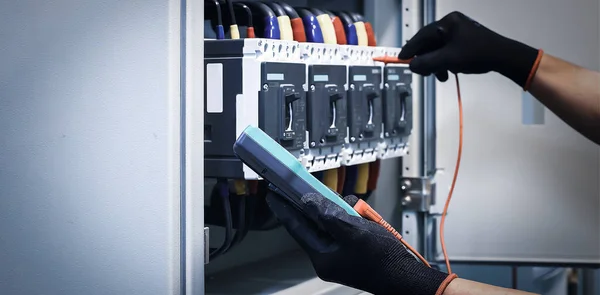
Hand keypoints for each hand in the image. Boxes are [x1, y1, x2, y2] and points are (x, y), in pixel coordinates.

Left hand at [266, 192, 453, 294]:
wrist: (405, 276)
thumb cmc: (382, 259)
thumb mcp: (353, 231)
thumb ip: (328, 215)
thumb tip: (308, 202)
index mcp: (322, 256)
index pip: (296, 227)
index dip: (284, 209)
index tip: (272, 196)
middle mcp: (328, 256)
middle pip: (315, 223)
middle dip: (320, 206)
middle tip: (315, 190)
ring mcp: (340, 254)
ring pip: (332, 224)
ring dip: (341, 212)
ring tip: (354, 210)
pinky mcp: (352, 251)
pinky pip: (346, 229)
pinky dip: (353, 219)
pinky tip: (362, 215)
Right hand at [399, 11, 541, 88]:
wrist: (503, 56)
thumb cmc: (476, 54)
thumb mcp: (448, 59)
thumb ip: (427, 62)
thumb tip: (411, 66)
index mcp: (447, 23)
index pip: (422, 36)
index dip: (411, 49)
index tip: (402, 59)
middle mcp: (451, 24)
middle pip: (430, 43)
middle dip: (427, 60)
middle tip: (426, 73)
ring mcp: (459, 32)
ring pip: (438, 49)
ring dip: (436, 64)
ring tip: (441, 76)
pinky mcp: (464, 40)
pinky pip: (447, 51)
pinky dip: (445, 62)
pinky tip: (449, 72)